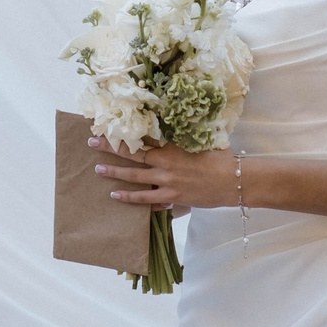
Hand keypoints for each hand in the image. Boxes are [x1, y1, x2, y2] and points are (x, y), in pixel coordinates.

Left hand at [91, 136, 238, 210]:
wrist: (234, 180)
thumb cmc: (221, 158)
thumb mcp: (200, 142)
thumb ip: (183, 137)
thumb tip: (175, 125)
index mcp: (172, 146)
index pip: (142, 138)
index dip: (124, 134)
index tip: (107, 127)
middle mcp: (165, 164)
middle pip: (132, 156)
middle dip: (110, 150)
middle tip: (92, 144)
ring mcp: (167, 183)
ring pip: (134, 178)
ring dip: (115, 174)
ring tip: (99, 171)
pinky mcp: (172, 198)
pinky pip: (147, 200)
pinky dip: (133, 199)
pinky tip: (118, 197)